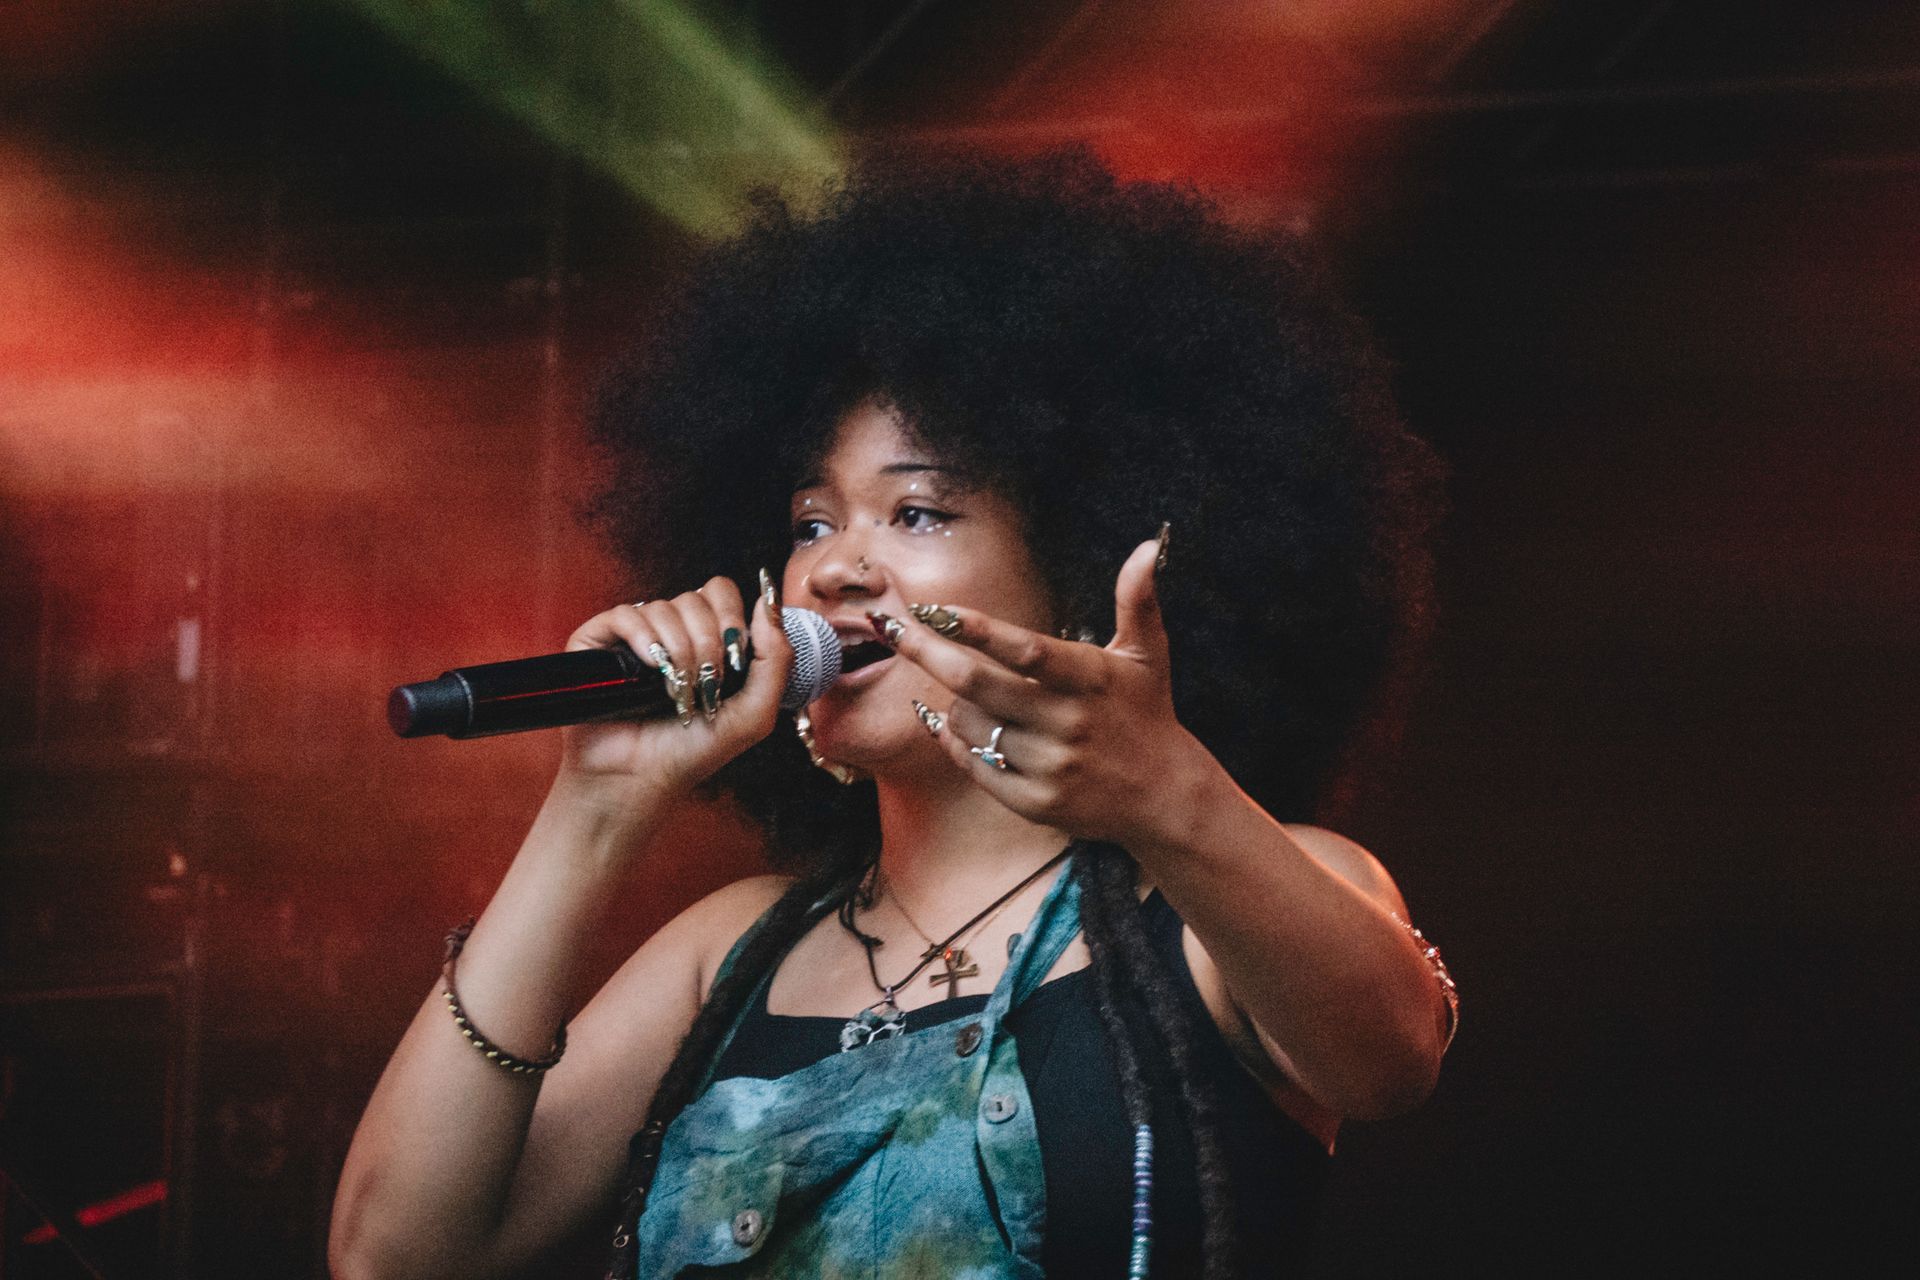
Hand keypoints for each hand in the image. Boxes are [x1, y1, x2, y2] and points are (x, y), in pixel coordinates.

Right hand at [555, 574, 791, 798]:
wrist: (640, 780)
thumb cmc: (692, 751)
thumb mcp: (754, 712)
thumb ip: (775, 658)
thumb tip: (768, 601)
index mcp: (705, 640)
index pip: (722, 592)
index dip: (731, 618)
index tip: (732, 660)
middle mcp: (670, 632)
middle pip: (697, 597)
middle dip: (708, 641)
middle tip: (704, 682)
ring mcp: (634, 635)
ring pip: (664, 607)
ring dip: (679, 651)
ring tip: (674, 690)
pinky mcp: (598, 642)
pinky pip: (626, 614)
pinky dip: (643, 637)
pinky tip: (650, 666)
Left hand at [874, 536, 1209, 846]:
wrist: (1164, 796)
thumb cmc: (1147, 713)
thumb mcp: (1147, 655)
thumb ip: (1138, 599)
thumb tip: (1148, 545)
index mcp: (1089, 679)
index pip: (1024, 650)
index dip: (975, 629)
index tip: (931, 609)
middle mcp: (1066, 723)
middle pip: (976, 685)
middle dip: (925, 652)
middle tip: (889, 626)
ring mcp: (1048, 766)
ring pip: (968, 724)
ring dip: (950, 700)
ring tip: (958, 688)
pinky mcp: (1033, 802)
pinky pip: (972, 764)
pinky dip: (950, 738)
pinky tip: (942, 719)